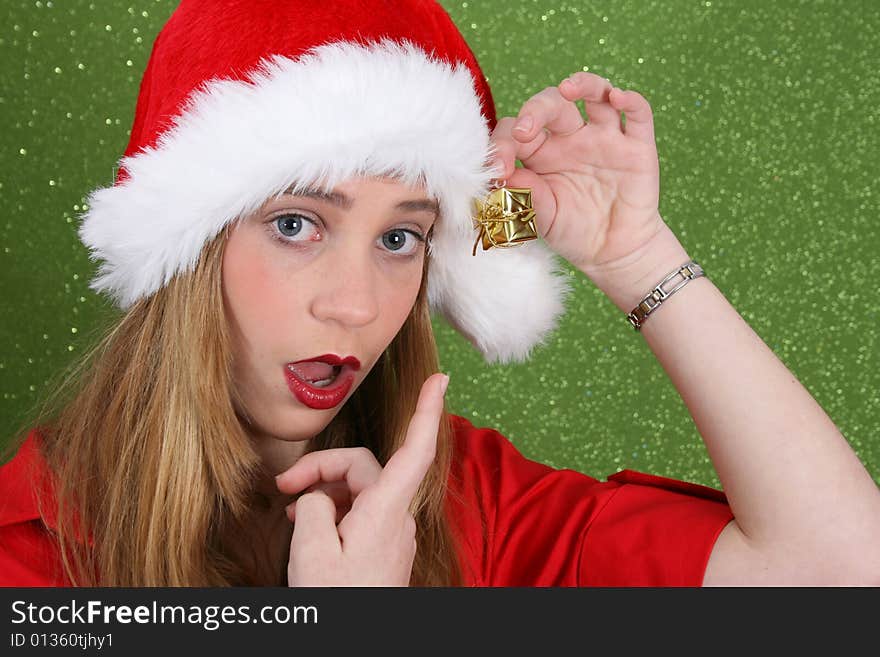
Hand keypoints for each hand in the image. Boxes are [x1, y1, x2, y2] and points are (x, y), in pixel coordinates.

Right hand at [275, 372, 448, 585]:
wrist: (357, 643)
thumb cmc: (339, 601)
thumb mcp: (312, 553)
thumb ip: (313, 509)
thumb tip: (317, 496)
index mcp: (385, 511)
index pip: (415, 451)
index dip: (427, 411)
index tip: (440, 379)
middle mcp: (395, 517)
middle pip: (363, 467)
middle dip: (322, 467)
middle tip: (282, 486)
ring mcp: (392, 531)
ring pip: (358, 488)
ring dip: (324, 491)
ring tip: (291, 510)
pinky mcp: (384, 544)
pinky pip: (360, 510)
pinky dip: (334, 509)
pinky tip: (309, 525)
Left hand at [490, 72, 669, 278]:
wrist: (611, 253)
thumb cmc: (571, 231)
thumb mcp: (537, 216)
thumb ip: (520, 193)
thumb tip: (499, 174)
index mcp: (541, 152)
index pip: (516, 130)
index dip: (503, 143)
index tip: (497, 169)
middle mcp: (571, 138)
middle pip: (552, 104)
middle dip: (534, 110)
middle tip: (523, 131)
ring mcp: (605, 139)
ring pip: (595, 94)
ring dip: (582, 84)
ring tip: (567, 89)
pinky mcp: (636, 147)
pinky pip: (638, 114)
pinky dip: (630, 100)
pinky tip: (617, 98)